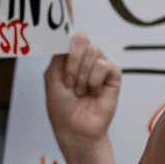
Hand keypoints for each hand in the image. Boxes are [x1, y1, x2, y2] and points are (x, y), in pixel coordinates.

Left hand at [45, 33, 121, 155]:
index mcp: (70, 56)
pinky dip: (94, 81)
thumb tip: (67, 36)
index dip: (65, 45)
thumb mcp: (51, 77)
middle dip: (72, 64)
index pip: (71, 36)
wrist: (75, 127)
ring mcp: (100, 65)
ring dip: (82, 76)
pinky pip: (104, 65)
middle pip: (82, 40)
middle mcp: (85, 58)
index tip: (59, 61)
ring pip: (93, 52)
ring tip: (80, 92)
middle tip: (68, 83)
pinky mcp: (113, 75)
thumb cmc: (61, 106)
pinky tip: (93, 93)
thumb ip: (58, 55)